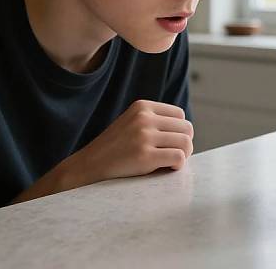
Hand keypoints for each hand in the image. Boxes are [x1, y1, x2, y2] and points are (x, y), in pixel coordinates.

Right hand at [64, 100, 193, 185]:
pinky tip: (166, 169)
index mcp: (142, 106)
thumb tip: (188, 131)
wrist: (87, 167)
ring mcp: (144, 136)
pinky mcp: (144, 156)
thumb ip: (155, 121)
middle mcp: (144, 118)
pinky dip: (178, 166)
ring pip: (186, 142)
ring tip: (170, 162)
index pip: (180, 114)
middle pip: (186, 128)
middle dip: (185, 143)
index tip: (170, 143)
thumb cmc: (115, 149)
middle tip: (173, 155)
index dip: (179, 130)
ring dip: (184, 155)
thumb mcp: (132, 123)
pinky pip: (179, 158)